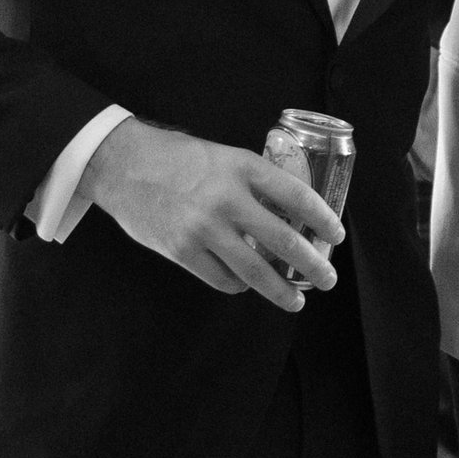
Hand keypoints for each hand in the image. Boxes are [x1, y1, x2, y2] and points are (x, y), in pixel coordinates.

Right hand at [88, 122, 342, 310]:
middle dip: (313, 265)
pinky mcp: (182, 251)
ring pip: (256, 271)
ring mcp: (203, 228)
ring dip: (281, 291)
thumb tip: (289, 216)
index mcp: (242, 167)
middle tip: (328, 279)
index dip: (323, 219)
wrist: (122, 165)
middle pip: (284, 241)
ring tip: (296, 300)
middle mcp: (227, 198)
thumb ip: (253, 183)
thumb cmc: (177, 159)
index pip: (297, 196)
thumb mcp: (223, 156)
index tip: (336, 235)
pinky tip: (247, 285)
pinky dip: (240, 286)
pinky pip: (223, 279)